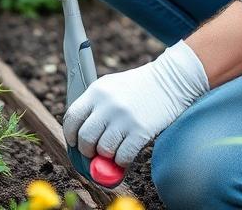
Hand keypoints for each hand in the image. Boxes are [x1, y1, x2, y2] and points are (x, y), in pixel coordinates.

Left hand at [63, 41, 208, 166]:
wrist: (171, 80)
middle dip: (87, 150)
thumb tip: (80, 137)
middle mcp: (108, 104)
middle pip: (85, 137)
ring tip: (113, 150)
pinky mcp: (140, 130)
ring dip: (106, 155)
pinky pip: (122, 156)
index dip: (70, 134)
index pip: (72, 117)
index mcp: (97, 91)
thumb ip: (95, 106)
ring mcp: (124, 118)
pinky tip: (125, 155)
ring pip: (103, 149)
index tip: (75, 142)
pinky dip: (121, 161)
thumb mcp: (112, 86)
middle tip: (94, 152)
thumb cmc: (139, 86)